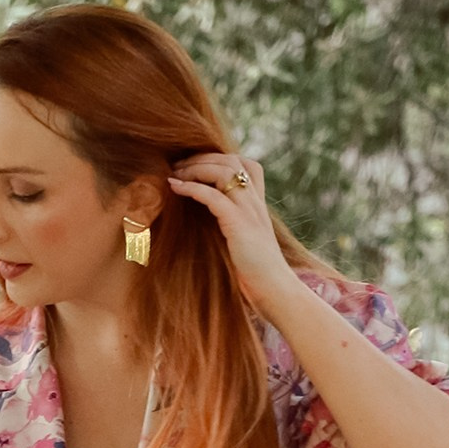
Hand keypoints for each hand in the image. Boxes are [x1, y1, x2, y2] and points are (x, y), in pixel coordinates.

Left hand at [165, 149, 291, 313]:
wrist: (274, 289)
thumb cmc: (256, 273)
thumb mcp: (245, 241)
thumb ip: (232, 226)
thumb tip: (207, 224)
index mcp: (258, 203)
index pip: (245, 163)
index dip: (218, 158)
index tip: (193, 165)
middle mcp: (255, 201)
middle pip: (230, 161)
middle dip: (201, 158)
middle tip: (177, 165)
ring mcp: (249, 210)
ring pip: (222, 171)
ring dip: (194, 168)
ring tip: (174, 174)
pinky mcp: (239, 223)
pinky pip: (213, 195)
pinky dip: (192, 187)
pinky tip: (175, 188)